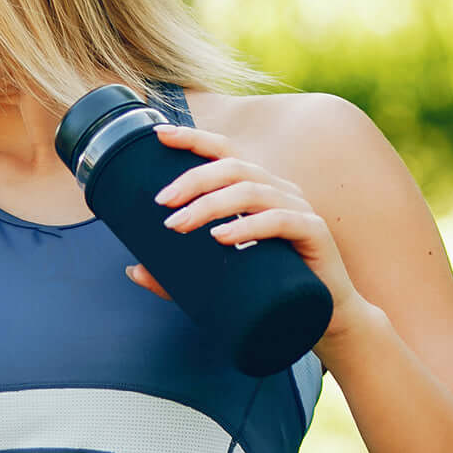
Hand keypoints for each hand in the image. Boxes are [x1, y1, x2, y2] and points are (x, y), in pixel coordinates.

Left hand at [131, 123, 375, 343]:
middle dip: (193, 179)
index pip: (225, 152)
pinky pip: (282, 220)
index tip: (159, 134)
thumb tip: (133, 271)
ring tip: (180, 225)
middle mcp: (278, 190)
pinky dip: (249, 227)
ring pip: (252, 191)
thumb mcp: (214, 276)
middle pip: (233, 167)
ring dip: (211, 205)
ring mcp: (299, 209)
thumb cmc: (266, 288)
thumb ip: (175, 274)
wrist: (320, 318)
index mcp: (255, 188)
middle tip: (160, 202)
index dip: (194, 138)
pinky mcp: (315, 234)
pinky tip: (222, 237)